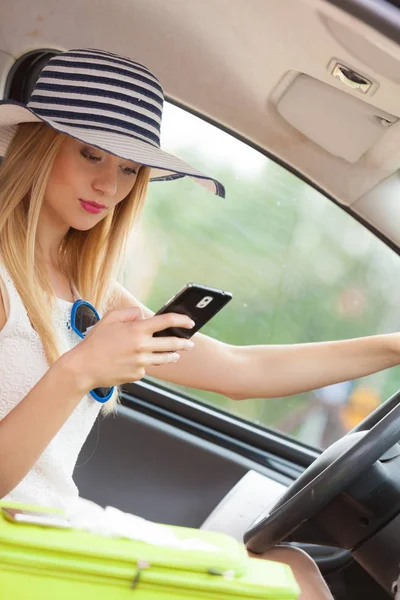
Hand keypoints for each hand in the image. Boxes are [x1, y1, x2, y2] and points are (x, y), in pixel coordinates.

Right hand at [65, 306, 195, 391]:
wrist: (84, 368)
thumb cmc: (94, 342)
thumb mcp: (109, 319)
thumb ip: (128, 312)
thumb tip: (142, 314)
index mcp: (137, 329)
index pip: (167, 321)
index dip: (182, 320)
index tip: (190, 321)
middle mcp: (142, 346)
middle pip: (172, 343)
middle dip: (184, 342)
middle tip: (190, 342)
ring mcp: (141, 362)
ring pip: (164, 359)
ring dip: (173, 356)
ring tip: (176, 354)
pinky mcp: (137, 374)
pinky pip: (146, 367)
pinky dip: (144, 364)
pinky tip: (135, 363)